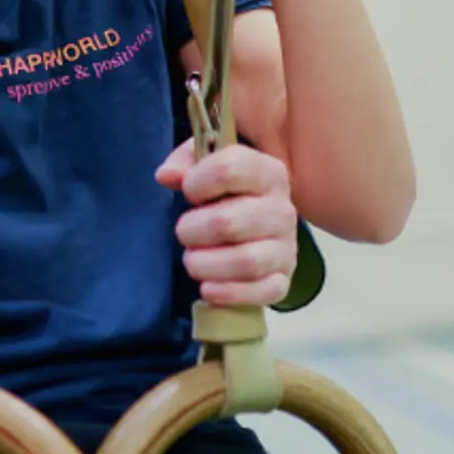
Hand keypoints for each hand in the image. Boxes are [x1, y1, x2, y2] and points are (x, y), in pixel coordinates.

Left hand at [156, 141, 296, 306]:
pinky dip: (229, 293)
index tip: (188, 192)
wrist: (254, 223)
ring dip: (205, 265)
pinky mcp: (283, 279)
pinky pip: (262, 293)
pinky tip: (208, 288)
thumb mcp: (205, 164)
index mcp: (267, 173)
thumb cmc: (225, 191)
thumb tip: (167, 176)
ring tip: (192, 260)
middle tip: (184, 232)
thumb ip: (185, 160)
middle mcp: (282, 209)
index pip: (229, 170)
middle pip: (226, 223)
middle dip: (191, 231)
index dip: (196, 182)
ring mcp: (286, 247)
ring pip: (245, 262)